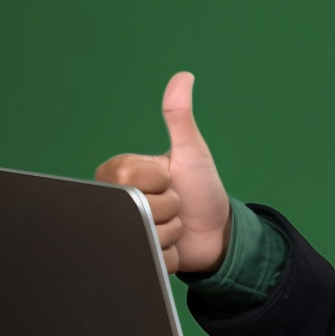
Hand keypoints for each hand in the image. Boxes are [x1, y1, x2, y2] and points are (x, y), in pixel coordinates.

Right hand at [95, 72, 230, 273]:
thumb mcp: (191, 151)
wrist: (217, 231)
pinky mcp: (136, 258)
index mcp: (121, 174)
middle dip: (167, 208)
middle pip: (137, 209)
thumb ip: (180, 117)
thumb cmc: (202, 187)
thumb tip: (183, 77)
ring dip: (170, 233)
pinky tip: (173, 247)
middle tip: (175, 204)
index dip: (158, 182)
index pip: (129, 179)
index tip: (169, 181)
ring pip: (145, 236)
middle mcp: (117, 204)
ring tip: (175, 226)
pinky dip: (169, 254)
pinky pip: (150, 258)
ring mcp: (126, 231)